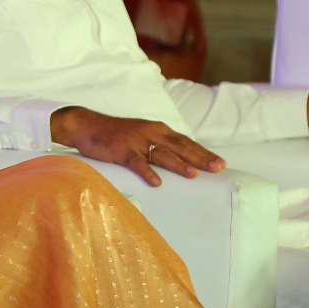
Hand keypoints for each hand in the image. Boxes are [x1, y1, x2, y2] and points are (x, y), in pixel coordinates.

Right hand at [50, 106, 224, 186]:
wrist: (87, 125)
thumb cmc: (116, 135)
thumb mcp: (142, 136)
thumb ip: (158, 145)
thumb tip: (179, 161)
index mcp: (158, 130)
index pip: (186, 142)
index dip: (203, 152)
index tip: (221, 163)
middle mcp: (151, 133)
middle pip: (180, 147)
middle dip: (200, 158)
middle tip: (218, 168)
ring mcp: (136, 141)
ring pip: (162, 153)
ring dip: (179, 164)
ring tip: (194, 175)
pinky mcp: (121, 150)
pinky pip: (136, 162)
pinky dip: (147, 172)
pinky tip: (156, 182)